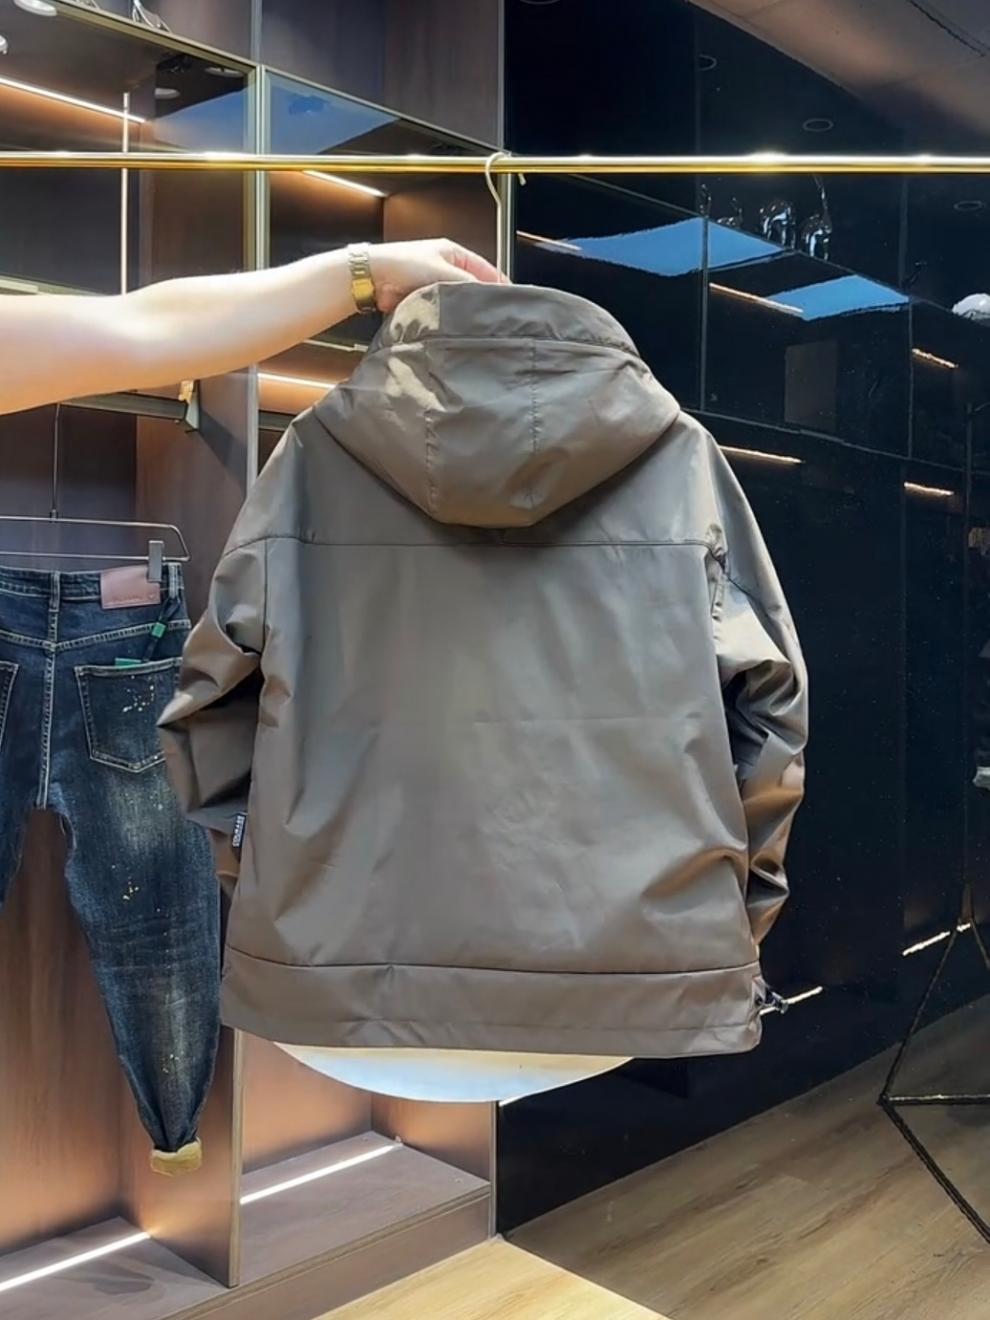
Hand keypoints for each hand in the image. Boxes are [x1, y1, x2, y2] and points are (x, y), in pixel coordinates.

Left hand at [368, 239, 507, 313]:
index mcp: (454, 253)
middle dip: (480, 299)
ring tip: (473, 322)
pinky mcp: (423, 299)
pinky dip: (447, 317)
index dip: (499, 284)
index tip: (510, 300)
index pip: (486, 269)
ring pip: (457, 300)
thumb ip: (469, 283)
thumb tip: (488, 295)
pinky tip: (453, 325)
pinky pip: (442, 310)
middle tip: (492, 315)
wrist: (374, 277)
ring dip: (461, 309)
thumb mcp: (444, 271)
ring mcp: (434, 284)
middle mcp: (446, 267)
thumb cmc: (404, 264)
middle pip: (473, 286)